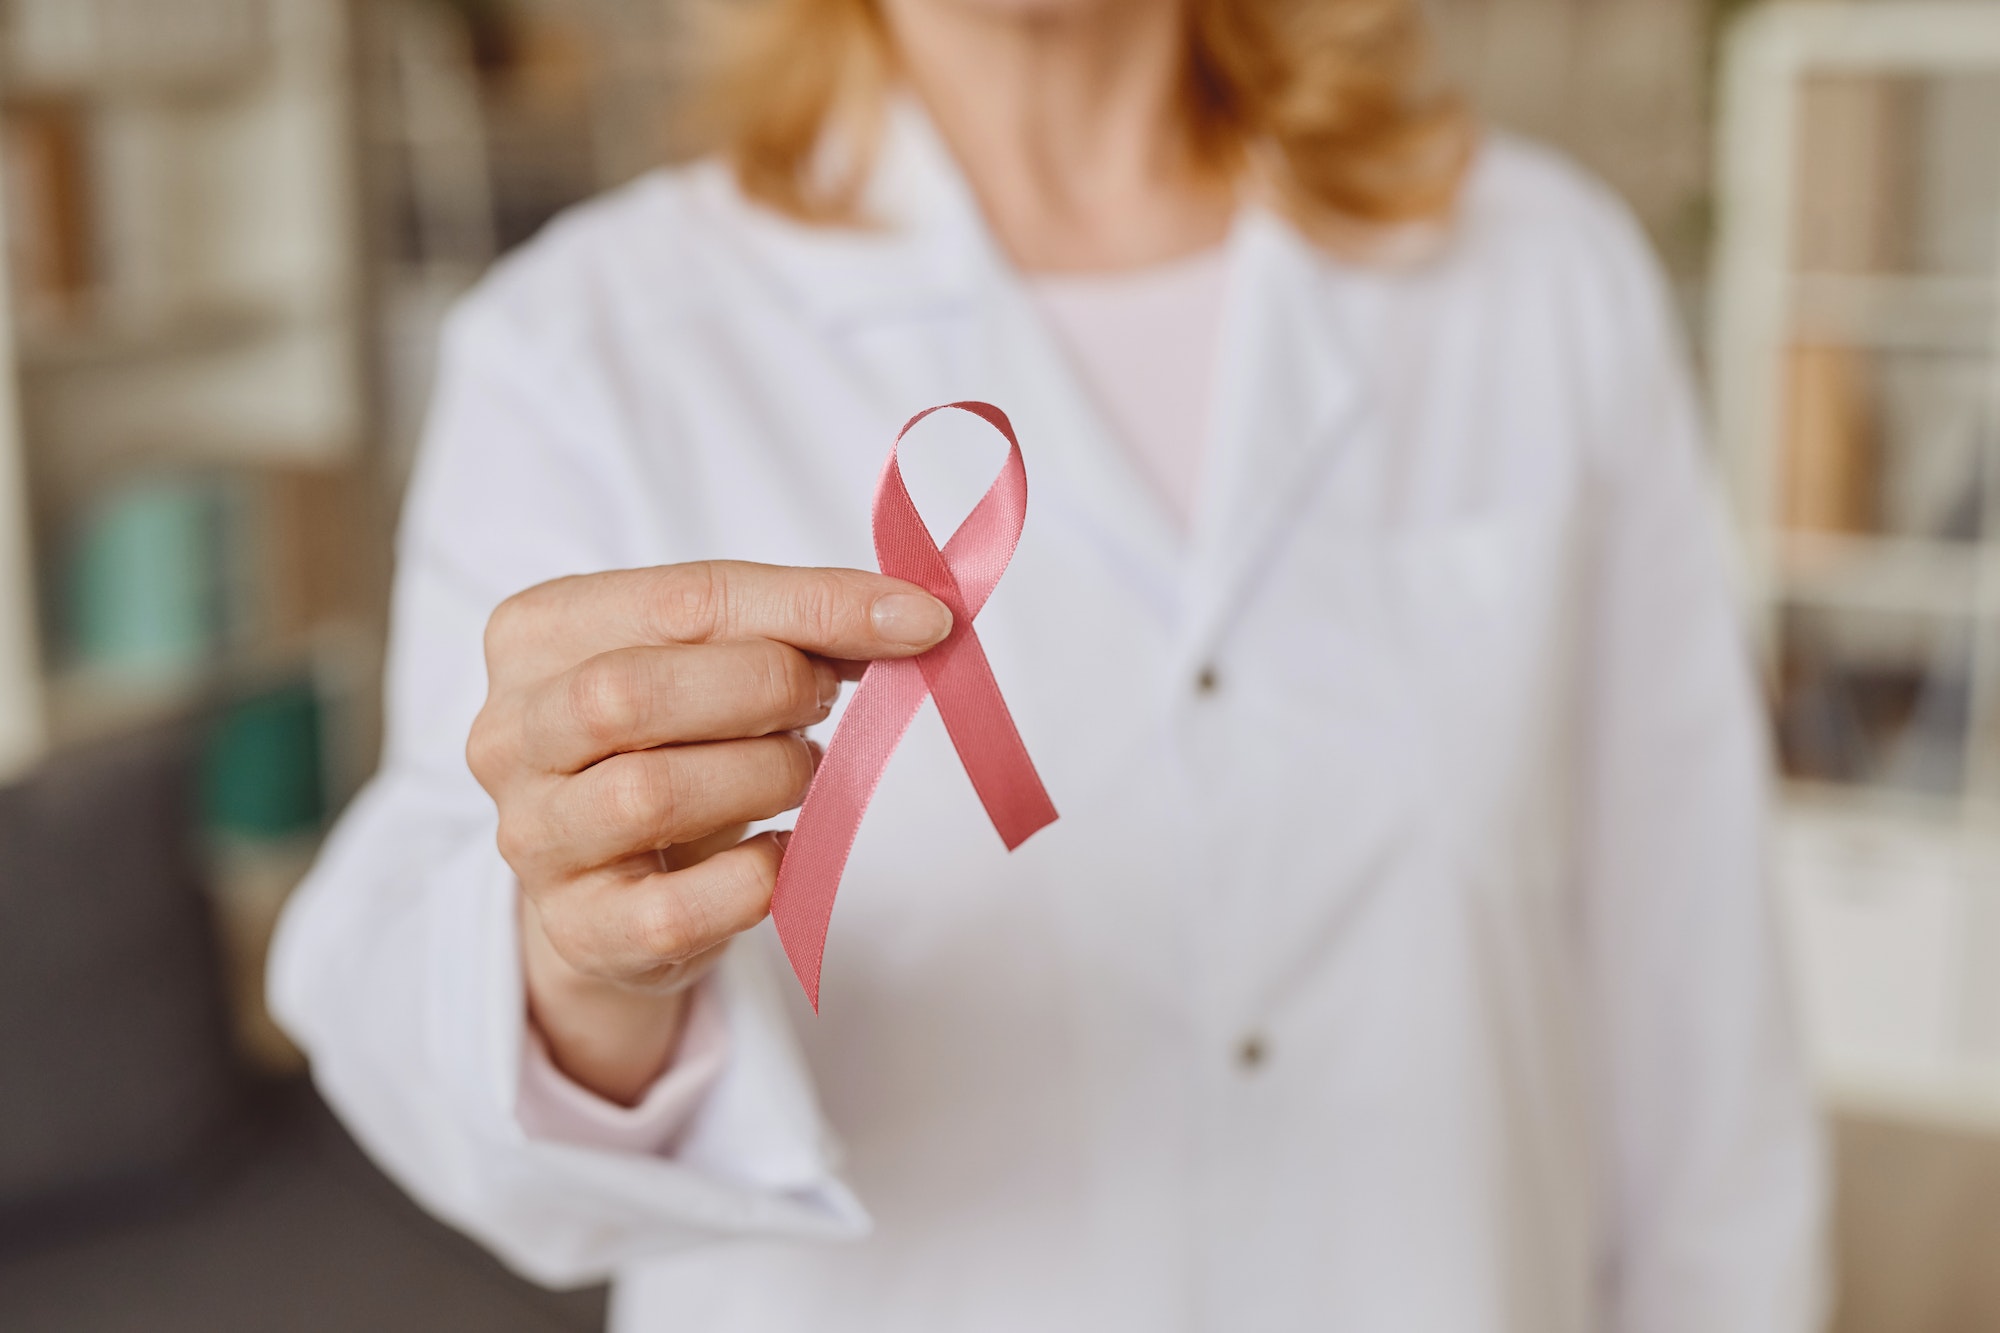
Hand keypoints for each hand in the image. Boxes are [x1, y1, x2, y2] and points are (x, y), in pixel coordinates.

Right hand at [468, 561, 952, 1103]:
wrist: (617, 883)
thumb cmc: (673, 743)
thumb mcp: (713, 661)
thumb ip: (794, 627)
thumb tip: (914, 616)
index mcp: (535, 633)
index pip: (681, 600)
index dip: (812, 607)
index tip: (918, 621)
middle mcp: (508, 733)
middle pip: (634, 693)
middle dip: (766, 690)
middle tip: (826, 703)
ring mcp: (532, 836)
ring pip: (650, 795)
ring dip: (764, 777)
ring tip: (802, 771)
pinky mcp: (577, 929)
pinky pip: (675, 909)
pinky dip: (755, 877)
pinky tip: (783, 854)